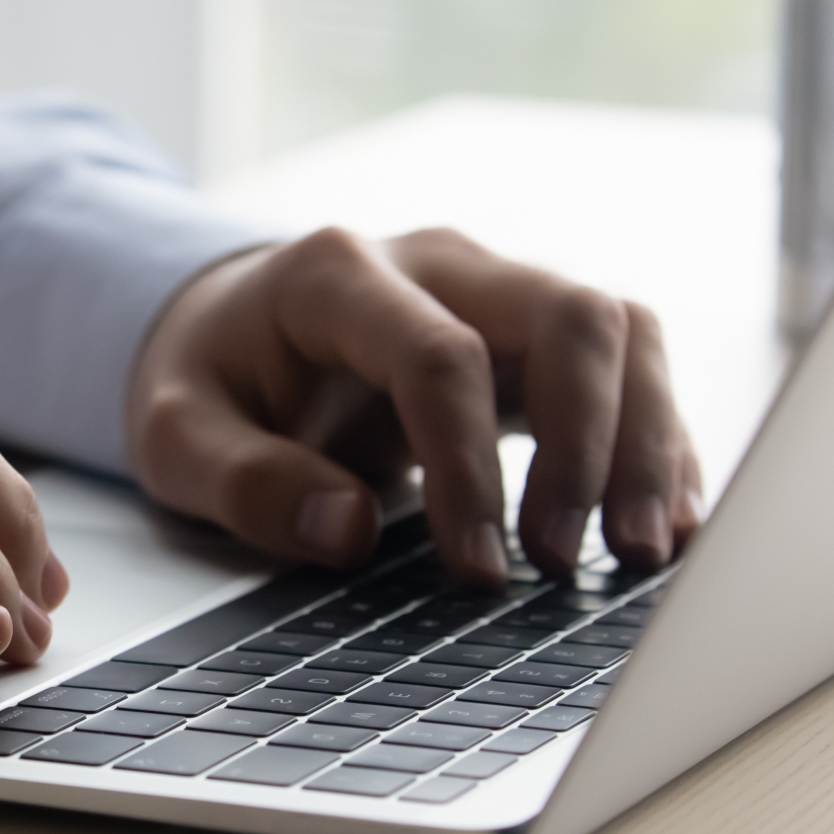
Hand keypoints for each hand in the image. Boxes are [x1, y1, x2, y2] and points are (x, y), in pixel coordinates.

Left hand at [126, 227, 702, 583]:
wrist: (228, 332)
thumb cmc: (208, 382)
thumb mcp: (172, 435)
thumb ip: (242, 481)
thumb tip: (347, 531)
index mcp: (336, 276)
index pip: (439, 355)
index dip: (469, 467)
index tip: (477, 568)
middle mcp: (437, 265)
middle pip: (567, 317)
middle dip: (589, 445)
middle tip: (565, 562)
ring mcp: (495, 292)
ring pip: (620, 333)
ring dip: (645, 443)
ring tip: (639, 554)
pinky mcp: (532, 338)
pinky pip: (629, 367)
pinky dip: (655, 443)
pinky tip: (661, 524)